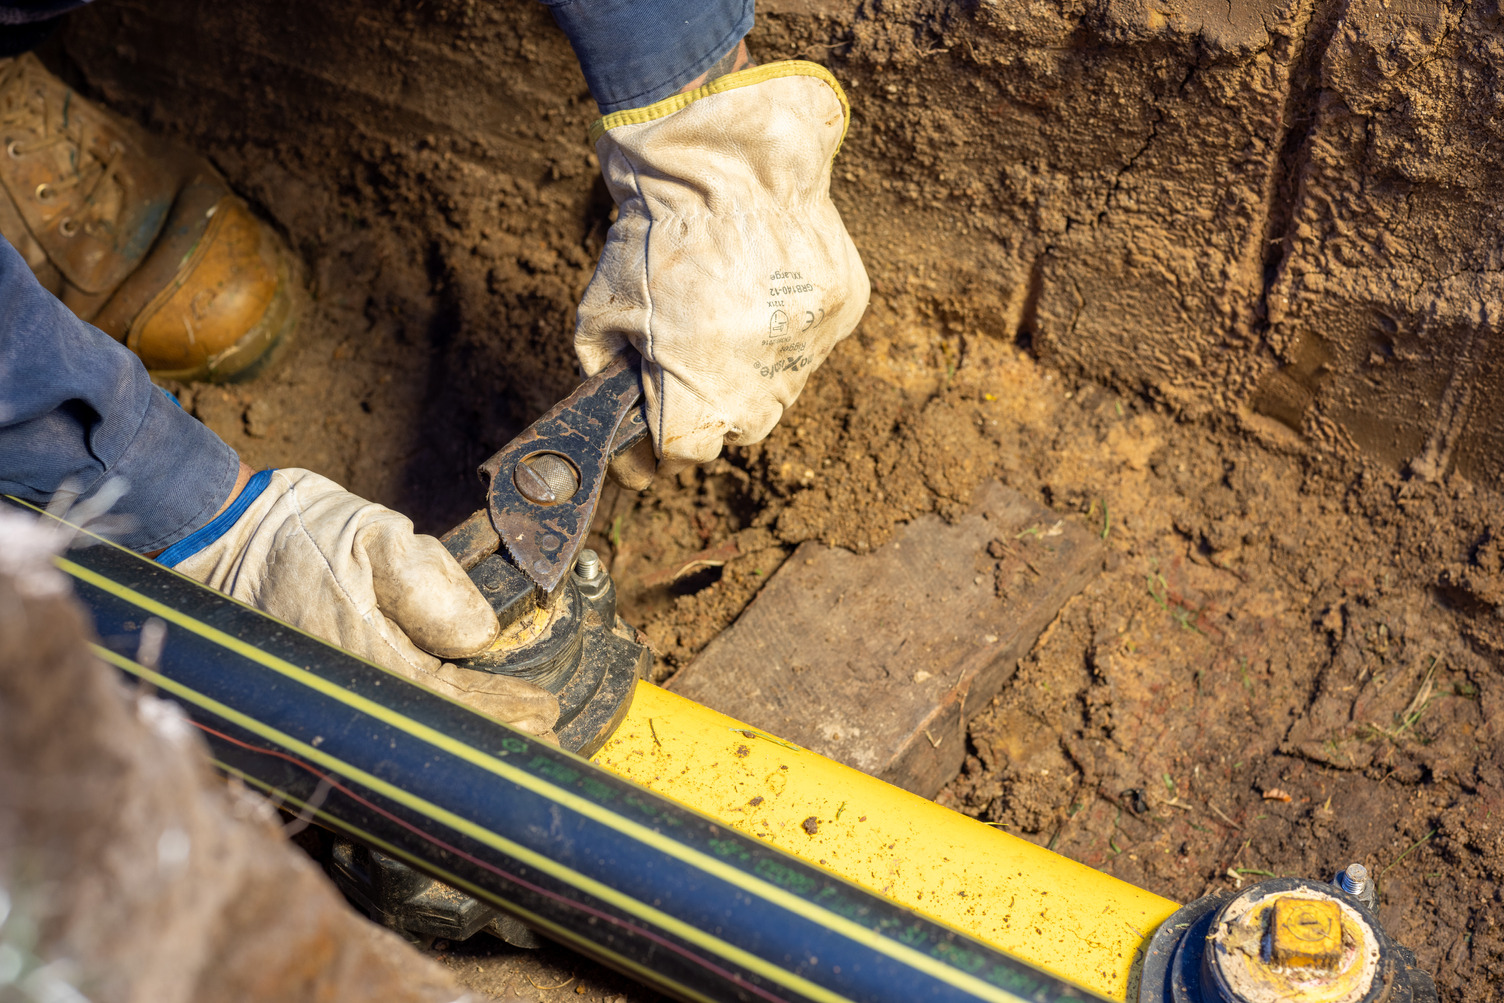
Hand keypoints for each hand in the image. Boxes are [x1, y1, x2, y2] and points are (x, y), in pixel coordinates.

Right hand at [163, 467, 558, 736]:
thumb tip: (479, 635)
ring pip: (410, 729)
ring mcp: (328, 694)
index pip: (449, 698)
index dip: (500, 708)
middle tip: (542, 741)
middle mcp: (347, 687)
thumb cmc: (299, 531)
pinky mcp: (316, 689)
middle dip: (491, 735)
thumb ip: (429, 581)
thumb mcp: (373, 537)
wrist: (224, 535)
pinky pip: (383, 717)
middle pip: (433, 727)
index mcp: (365, 654)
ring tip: (514, 739)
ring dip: (462, 734)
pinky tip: (450, 725)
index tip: (543, 712)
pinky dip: (426, 724)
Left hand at [576, 61, 868, 488]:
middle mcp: (762, 383)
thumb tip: (618, 419)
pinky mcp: (843, 309)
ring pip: (780, 385)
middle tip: (687, 363)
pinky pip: (812, 338)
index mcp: (699, 390)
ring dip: (751, 367)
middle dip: (709, 407)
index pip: (685, 452)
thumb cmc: (653, 234)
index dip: (658, 449)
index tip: (645, 444)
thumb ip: (608, 377)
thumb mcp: (602, 312)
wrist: (725, 158)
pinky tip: (762, 285)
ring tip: (726, 313)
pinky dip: (786, 325)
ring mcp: (811, 347)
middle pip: (738, 426)